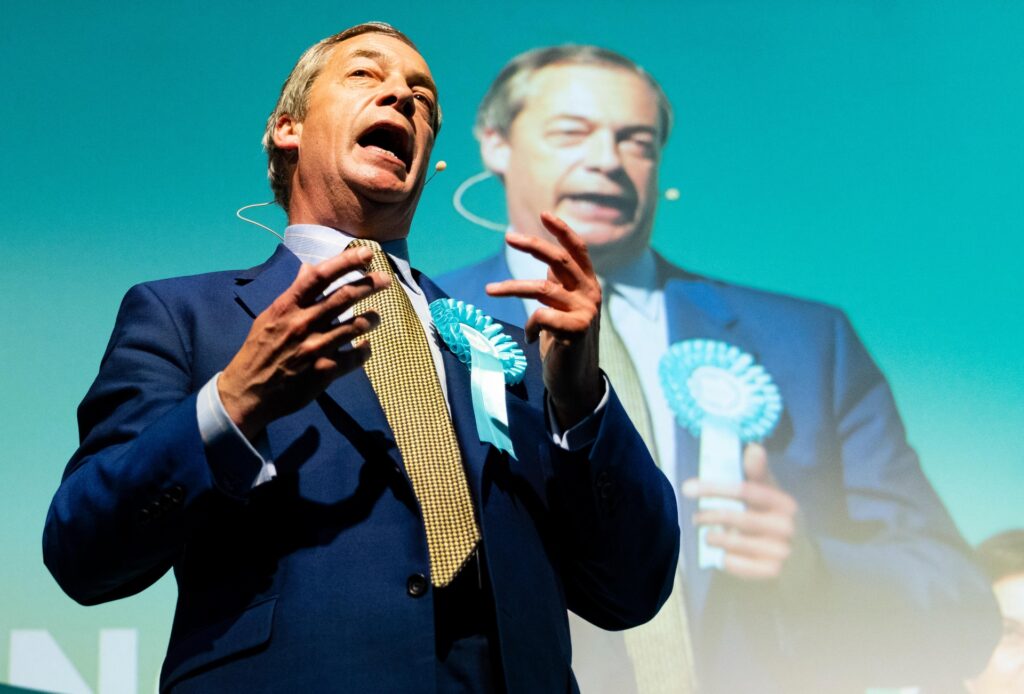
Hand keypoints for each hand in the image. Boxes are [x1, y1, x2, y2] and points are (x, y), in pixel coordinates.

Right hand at [219, 246, 390, 438]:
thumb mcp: (270, 317)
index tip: (367, 253)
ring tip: (376, 316)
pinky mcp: (324, 372)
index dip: (346, 262)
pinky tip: (366, 346)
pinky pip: (355, 357)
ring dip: (371, 318)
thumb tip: (309, 268)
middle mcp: (302, 324)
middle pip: (344, 297)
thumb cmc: (259, 350)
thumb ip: (293, 293)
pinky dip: (365, 350)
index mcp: (287, 307)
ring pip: (355, 326)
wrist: (248, 392)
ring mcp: (315, 348)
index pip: (319, 276)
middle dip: (369, 284)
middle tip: (386, 279)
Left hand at [485, 212, 602, 427]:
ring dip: (511, 287)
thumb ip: (558, 282)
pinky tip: (533, 340)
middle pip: (560, 260)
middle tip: (508, 236)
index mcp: (588, 285)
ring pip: (542, 289)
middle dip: (533, 245)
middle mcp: (590, 294)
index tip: (544, 213)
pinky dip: (531, 327)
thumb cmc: (564, 342)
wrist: (575, 382)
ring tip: (489, 290)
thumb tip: (546, 255)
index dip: (562, 231)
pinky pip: (541, 317)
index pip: (578, 250)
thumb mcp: (561, 307)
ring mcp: (585, 312)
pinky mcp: (577, 330)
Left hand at [684, 443, 804, 579]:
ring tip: (706, 535)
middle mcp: (786, 527)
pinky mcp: (773, 571)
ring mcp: (781, 550)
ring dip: (714, 538)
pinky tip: (721, 554)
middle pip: (739, 518)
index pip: (746, 490)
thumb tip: (754, 447)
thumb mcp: (766, 491)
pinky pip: (741, 566)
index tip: (688, 488)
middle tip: (695, 517)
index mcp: (784, 502)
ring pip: (736, 543)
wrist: (794, 551)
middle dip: (710, 515)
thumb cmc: (770, 514)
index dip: (714, 488)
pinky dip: (727, 560)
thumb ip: (756, 472)